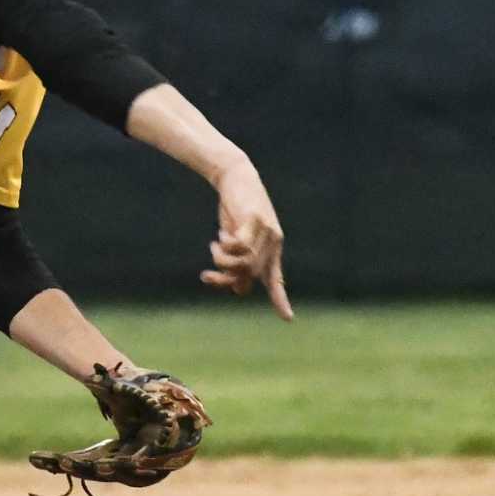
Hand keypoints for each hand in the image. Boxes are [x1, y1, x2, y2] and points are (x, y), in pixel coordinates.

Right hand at [202, 157, 293, 319]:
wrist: (235, 176)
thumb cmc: (235, 208)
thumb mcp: (235, 238)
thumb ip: (239, 261)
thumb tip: (239, 290)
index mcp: (272, 248)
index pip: (276, 278)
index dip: (280, 299)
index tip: (288, 319)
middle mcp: (273, 241)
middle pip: (251, 274)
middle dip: (226, 279)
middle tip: (206, 276)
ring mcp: (266, 231)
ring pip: (246, 262)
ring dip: (223, 262)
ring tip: (213, 248)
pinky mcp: (254, 220)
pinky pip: (240, 246)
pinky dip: (226, 247)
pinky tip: (219, 237)